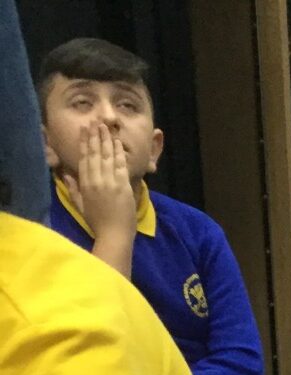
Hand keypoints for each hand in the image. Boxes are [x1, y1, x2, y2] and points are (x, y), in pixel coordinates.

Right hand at [73, 124, 136, 271]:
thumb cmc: (97, 223)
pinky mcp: (123, 185)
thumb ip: (73, 189)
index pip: (84, 158)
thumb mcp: (80, 206)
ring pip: (107, 155)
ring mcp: (110, 181)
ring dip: (106, 138)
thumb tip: (65, 174)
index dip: (84, 142)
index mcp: (85, 184)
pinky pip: (120, 164)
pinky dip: (119, 151)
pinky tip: (117, 141)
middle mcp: (96, 179)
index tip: (84, 130)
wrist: (114, 235)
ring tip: (105, 125)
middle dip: (94, 135)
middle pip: (95, 152)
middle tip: (94, 121)